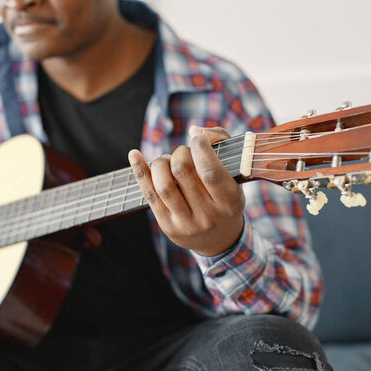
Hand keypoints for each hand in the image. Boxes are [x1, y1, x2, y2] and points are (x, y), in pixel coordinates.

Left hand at [129, 126, 244, 255]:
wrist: (219, 238)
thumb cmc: (226, 194)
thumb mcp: (236, 171)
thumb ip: (221, 142)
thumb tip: (194, 131)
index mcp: (230, 201)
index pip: (210, 171)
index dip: (200, 149)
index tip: (197, 138)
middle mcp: (209, 215)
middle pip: (183, 173)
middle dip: (179, 154)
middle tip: (183, 153)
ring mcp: (187, 223)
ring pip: (164, 185)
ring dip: (161, 163)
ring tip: (167, 161)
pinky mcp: (167, 226)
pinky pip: (149, 196)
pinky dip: (140, 172)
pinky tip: (134, 155)